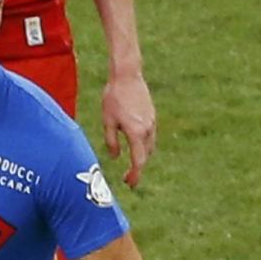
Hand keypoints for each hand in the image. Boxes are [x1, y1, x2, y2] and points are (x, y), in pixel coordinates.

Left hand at [102, 70, 155, 188]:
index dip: (135, 175)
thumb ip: (112, 142)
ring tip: (131, 164)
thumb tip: (115, 158)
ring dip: (142, 157)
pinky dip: (144, 145)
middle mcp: (147, 129)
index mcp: (136, 132)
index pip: (138, 161)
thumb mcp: (108, 121)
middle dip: (138, 168)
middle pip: (146, 156)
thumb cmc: (114, 97)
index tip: (130, 184)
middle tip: (127, 178)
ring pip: (150, 146)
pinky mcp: (152, 116)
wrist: (128, 76)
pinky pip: (150, 136)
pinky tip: (135, 146)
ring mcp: (152, 122)